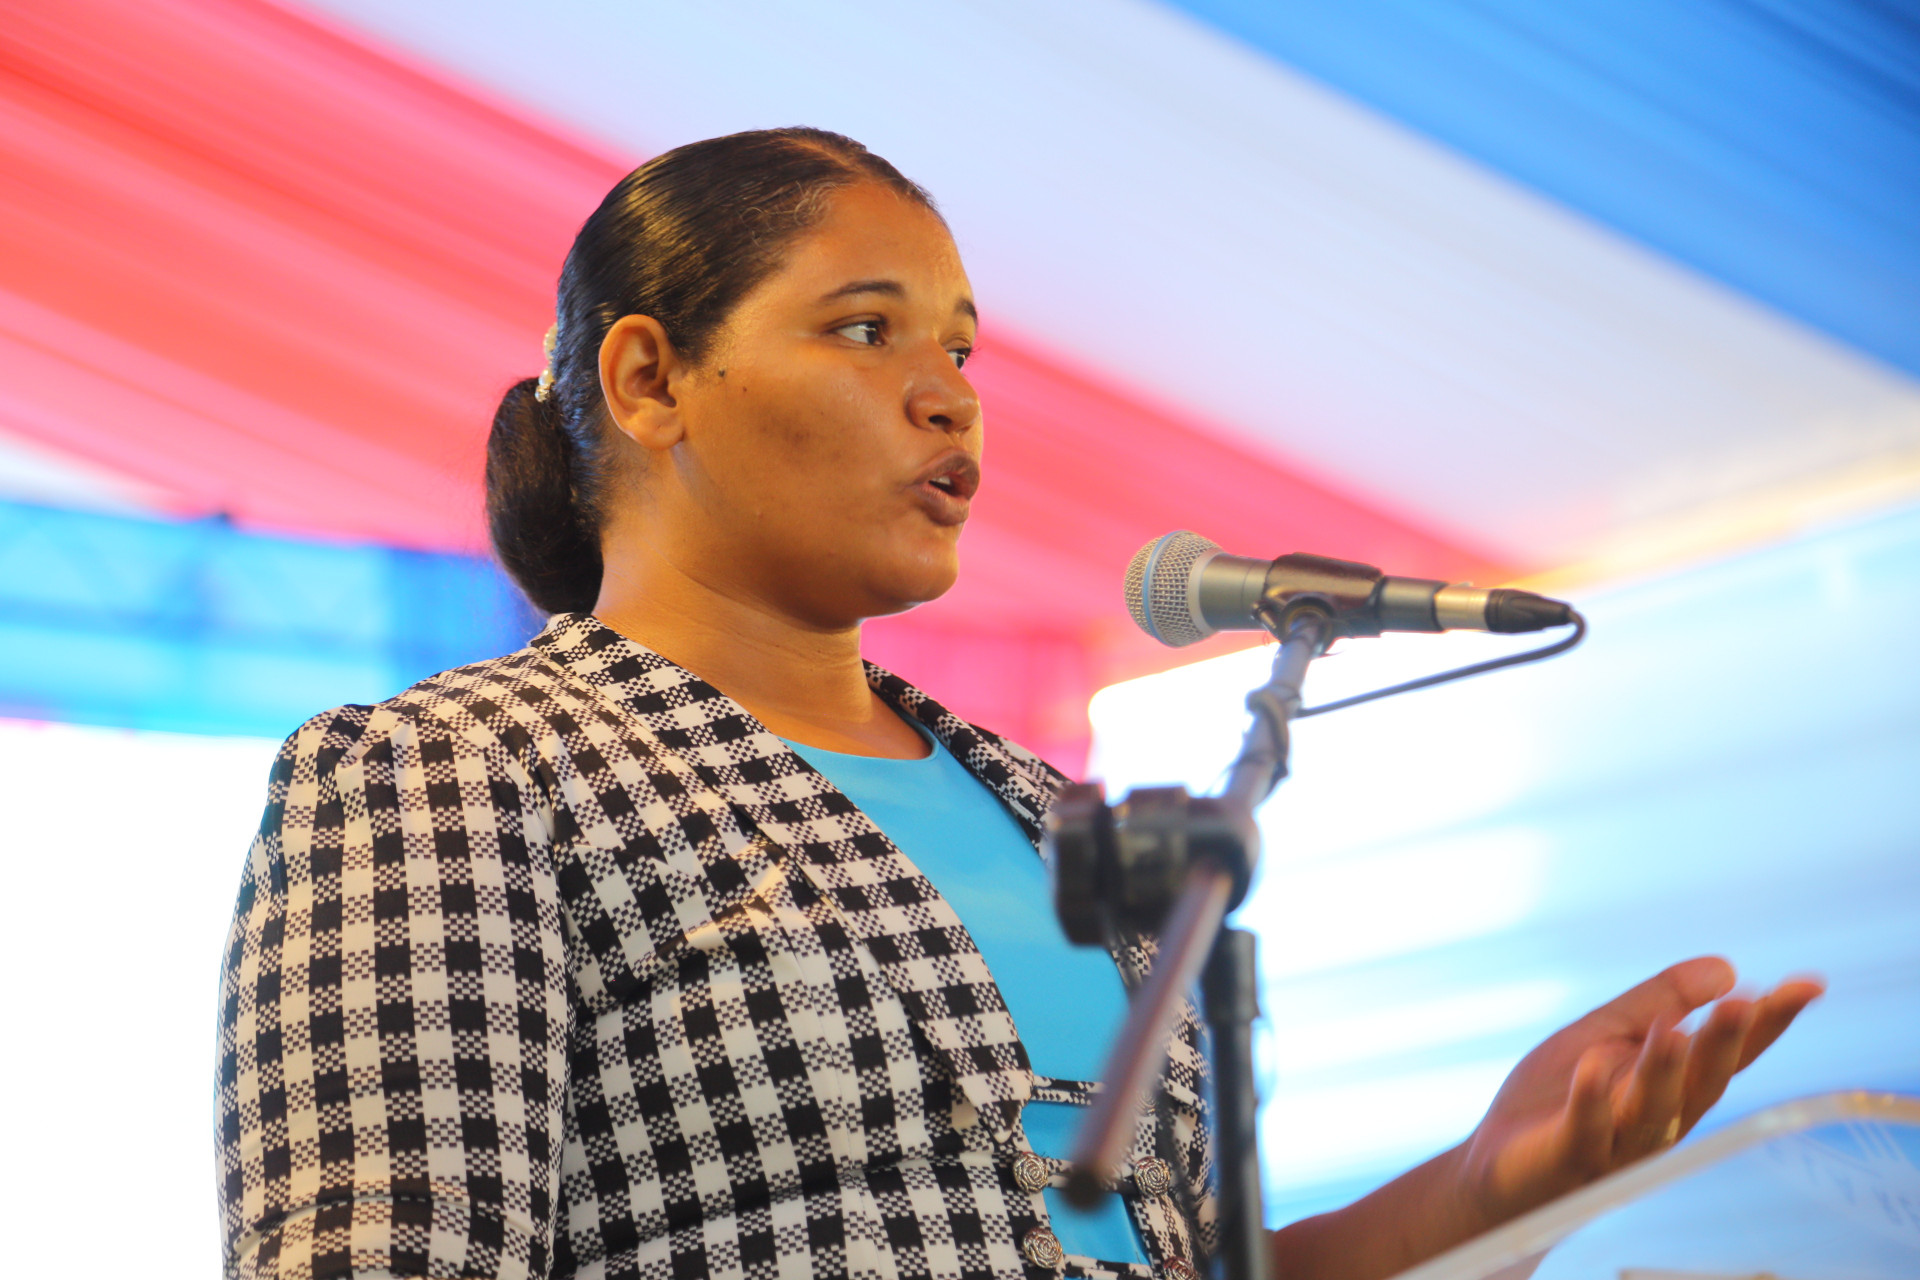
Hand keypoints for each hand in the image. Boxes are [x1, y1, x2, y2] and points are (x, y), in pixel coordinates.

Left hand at [1454, 957, 1823, 1229]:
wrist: (1498, 1166)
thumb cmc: (1559, 1097)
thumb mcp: (1608, 1032)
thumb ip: (1661, 1000)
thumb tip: (1726, 967)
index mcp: (1673, 1088)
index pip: (1728, 1054)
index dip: (1768, 1023)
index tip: (1808, 985)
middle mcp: (1657, 1120)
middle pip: (1699, 1084)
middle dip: (1723, 1045)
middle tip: (1746, 1003)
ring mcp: (1615, 1142)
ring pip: (1649, 1109)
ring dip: (1663, 1069)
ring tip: (1674, 1030)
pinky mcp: (1567, 1155)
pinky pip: (1583, 1128)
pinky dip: (1590, 1100)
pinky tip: (1594, 1066)